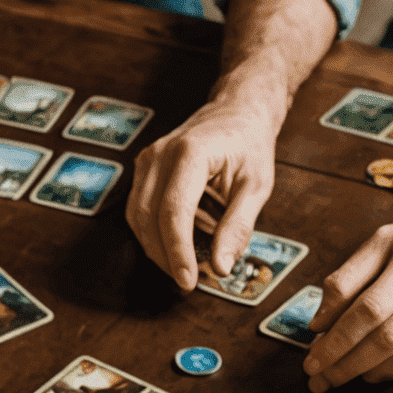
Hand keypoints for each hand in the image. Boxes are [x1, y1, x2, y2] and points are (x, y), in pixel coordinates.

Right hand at [127, 86, 281, 291]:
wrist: (236, 111)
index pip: (174, 212)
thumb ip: (238, 227)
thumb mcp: (256, 186)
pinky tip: (173, 245)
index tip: (189, 281)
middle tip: (189, 280)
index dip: (178, 252)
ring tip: (183, 265)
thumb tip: (221, 267)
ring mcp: (147, 159)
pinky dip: (152, 234)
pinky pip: (137, 210)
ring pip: (136, 217)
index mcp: (191, 152)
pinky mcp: (143, 169)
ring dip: (156, 248)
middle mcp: (161, 154)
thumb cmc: (249, 144)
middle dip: (166, 256)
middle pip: (148, 218)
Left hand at [301, 209, 392, 392]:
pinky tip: (367, 373)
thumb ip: (347, 278)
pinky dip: (388, 371)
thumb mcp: (384, 241)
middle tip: (316, 376)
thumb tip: (319, 323)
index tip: (312, 353)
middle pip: (385, 335)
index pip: (369, 307)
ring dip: (362, 371)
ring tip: (334, 379)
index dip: (337, 336)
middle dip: (344, 361)